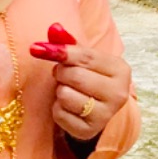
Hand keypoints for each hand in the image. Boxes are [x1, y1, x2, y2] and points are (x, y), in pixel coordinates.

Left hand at [30, 21, 131, 140]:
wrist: (97, 109)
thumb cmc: (89, 77)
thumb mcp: (84, 58)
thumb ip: (68, 42)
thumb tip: (54, 28)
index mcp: (121, 70)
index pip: (86, 56)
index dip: (60, 51)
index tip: (37, 48)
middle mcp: (119, 94)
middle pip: (74, 75)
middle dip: (61, 73)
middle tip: (62, 74)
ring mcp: (106, 115)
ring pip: (65, 95)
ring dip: (59, 91)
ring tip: (69, 90)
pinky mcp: (89, 130)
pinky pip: (60, 113)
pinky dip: (57, 108)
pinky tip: (68, 107)